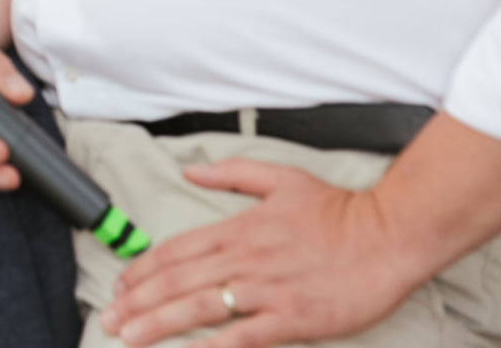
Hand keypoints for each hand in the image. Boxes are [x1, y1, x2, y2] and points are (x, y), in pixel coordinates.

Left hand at [99, 159, 420, 346]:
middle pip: (177, 281)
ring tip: (129, 337)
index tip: (121, 286)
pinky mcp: (293, 318)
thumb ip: (232, 174)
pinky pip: (245, 336)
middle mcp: (245, 259)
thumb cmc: (339, 211)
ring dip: (159, 323)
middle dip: (137, 302)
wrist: (391, 235)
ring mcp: (267, 290)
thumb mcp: (280, 178)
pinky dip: (214, 347)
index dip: (143, 270)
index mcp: (238, 229)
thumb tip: (192, 170)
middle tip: (109, 319)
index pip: (176, 250)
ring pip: (199, 308)